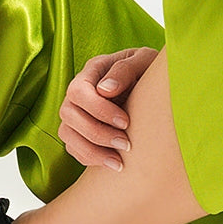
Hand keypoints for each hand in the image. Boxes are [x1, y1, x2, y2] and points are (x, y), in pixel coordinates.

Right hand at [58, 47, 160, 169]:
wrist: (155, 85)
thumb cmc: (149, 69)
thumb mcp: (144, 60)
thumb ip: (125, 69)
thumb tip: (105, 90)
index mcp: (92, 70)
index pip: (78, 91)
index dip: (98, 110)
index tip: (125, 122)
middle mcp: (79, 91)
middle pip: (68, 114)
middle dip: (97, 133)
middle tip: (126, 144)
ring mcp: (77, 111)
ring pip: (67, 134)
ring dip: (92, 151)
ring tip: (119, 163)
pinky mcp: (80, 131)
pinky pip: (73, 148)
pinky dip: (90, 158)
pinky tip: (112, 163)